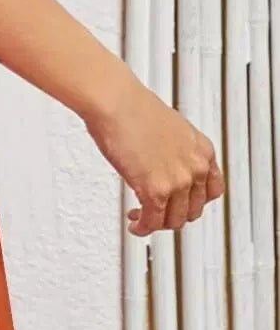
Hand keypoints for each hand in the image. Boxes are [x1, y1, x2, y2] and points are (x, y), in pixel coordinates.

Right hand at [83, 71, 223, 235]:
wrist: (116, 102)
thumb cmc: (132, 107)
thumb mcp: (171, 128)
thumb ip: (176, 151)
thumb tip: (163, 162)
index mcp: (202, 150)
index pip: (212, 191)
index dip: (195, 202)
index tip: (181, 203)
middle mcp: (195, 167)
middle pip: (193, 210)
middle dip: (174, 215)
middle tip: (158, 212)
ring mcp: (177, 181)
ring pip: (174, 220)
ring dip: (157, 224)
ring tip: (142, 218)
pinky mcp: (155, 190)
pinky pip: (153, 221)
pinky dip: (144, 227)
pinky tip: (136, 224)